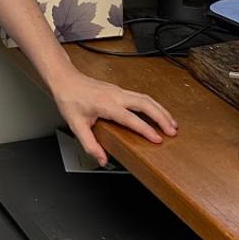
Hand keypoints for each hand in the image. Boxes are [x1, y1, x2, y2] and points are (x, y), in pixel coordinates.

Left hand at [51, 67, 177, 166]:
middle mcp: (116, 95)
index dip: (145, 129)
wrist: (65, 79)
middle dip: (162, 117)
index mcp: (106, 104)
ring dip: (160, 110)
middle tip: (173, 131)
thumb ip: (90, 144)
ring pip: (146, 98)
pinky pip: (141, 96)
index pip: (131, 118)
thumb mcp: (76, 125)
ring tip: (172, 123)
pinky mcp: (119, 90)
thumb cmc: (69, 99)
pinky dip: (153, 105)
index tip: (157, 139)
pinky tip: (158, 112)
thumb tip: (102, 159)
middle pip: (145, 103)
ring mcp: (119, 91)